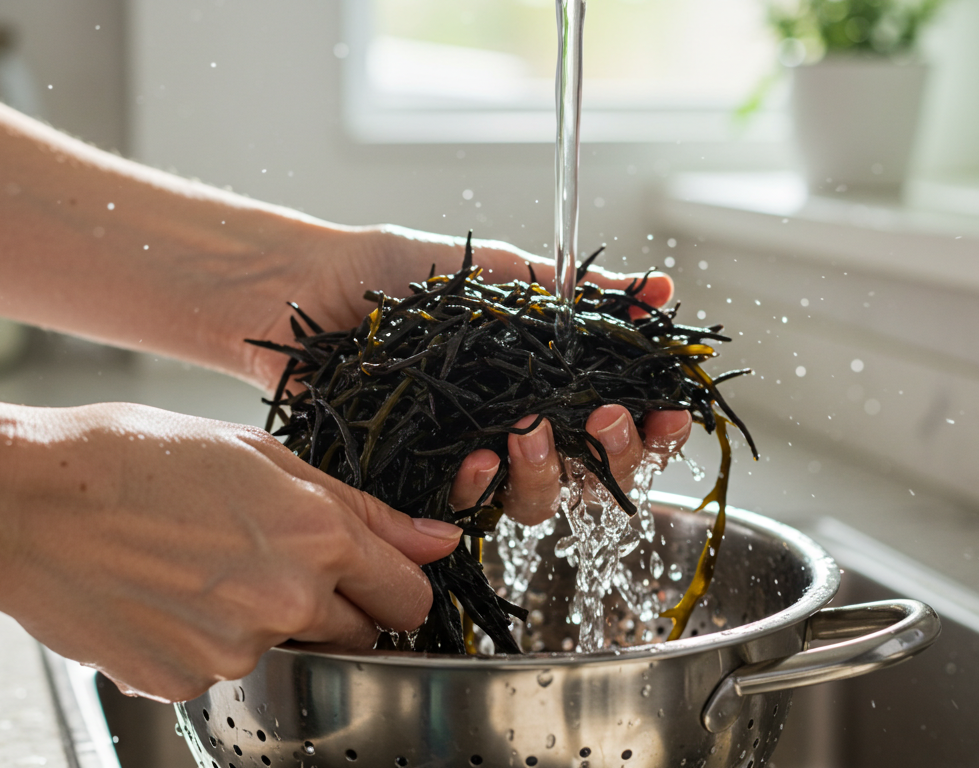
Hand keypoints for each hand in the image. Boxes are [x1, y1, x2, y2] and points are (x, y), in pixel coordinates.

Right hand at [0, 402, 462, 701]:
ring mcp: (234, 651)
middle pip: (359, 634)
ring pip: (288, 651)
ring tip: (200, 569)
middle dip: (338, 608)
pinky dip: (207, 642)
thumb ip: (358, 508)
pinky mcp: (184, 685)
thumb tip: (432, 539)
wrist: (21, 504)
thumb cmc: (130, 458)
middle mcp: (287, 601)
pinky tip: (166, 597)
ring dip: (266, 622)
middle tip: (277, 563)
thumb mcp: (257, 454)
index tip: (380, 579)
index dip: (397, 585)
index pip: (408, 595)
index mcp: (316, 536)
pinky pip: (223, 671)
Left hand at [212, 224, 686, 526]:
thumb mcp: (503, 274)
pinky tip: (475, 455)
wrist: (309, 288)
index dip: (655, 427)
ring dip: (550, 473)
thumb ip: (581, 293)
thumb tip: (661, 290)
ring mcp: (471, 459)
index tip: (669, 410)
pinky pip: (467, 509)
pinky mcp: (421, 484)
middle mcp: (517, 429)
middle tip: (606, 418)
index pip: (620, 422)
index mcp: (547, 384)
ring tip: (529, 429)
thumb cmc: (400, 276)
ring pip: (538, 503)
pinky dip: (480, 486)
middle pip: (594, 475)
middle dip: (617, 455)